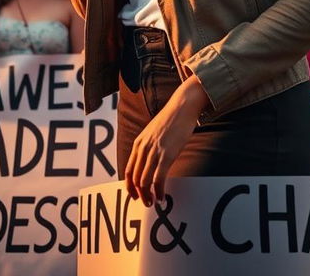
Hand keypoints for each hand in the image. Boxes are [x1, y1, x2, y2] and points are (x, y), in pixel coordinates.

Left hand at [125, 75, 208, 205]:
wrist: (182, 107)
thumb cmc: (171, 119)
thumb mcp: (153, 132)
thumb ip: (148, 146)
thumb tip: (149, 162)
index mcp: (139, 143)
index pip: (128, 171)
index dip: (130, 187)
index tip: (135, 195)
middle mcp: (143, 148)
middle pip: (135, 179)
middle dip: (139, 194)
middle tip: (146, 202)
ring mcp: (154, 152)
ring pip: (144, 182)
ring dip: (148, 195)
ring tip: (153, 201)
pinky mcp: (166, 155)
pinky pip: (158, 179)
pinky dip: (158, 191)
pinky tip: (161, 196)